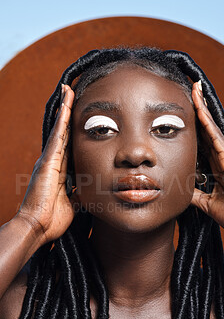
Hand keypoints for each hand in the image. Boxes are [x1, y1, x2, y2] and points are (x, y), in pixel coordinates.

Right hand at [16, 84, 75, 244]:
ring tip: (69, 91)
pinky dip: (61, 121)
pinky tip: (66, 106)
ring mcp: (48, 160)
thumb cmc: (53, 218)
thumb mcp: (73, 203)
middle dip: (67, 112)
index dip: (73, 129)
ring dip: (65, 110)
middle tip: (72, 93)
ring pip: (59, 129)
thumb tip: (90, 191)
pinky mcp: (47, 162)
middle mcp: (52, 161)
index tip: (80, 115)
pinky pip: (56, 137)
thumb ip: (80, 193)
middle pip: (63, 132)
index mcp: (59, 170)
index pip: (68, 144)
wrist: (38, 227)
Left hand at [191, 81, 223, 243]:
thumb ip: (194, 193)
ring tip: (194, 89)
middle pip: (206, 129)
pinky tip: (198, 108)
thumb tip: (180, 189)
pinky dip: (206, 121)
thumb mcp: (206, 203)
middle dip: (198, 110)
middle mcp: (222, 158)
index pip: (202, 142)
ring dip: (201, 108)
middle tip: (189, 92)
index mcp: (217, 167)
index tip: (183, 114)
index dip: (193, 128)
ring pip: (210, 127)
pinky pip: (215, 136)